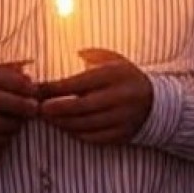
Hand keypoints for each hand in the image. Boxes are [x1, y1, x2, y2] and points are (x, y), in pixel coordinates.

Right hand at [0, 62, 38, 160]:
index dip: (33, 90)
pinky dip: (1, 142)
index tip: (35, 93)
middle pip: (18, 110)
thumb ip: (6, 71)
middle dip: (28, 110)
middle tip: (28, 109)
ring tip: (7, 120)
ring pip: (10, 130)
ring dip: (15, 127)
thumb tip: (32, 74)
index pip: (18, 84)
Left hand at [36, 49, 153, 145]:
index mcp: (115, 75)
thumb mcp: (113, 59)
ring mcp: (123, 117)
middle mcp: (121, 97)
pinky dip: (76, 133)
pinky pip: (93, 137)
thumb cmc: (125, 77)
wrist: (155, 101)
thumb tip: (67, 55)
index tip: (37, 90)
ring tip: (49, 118)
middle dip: (55, 109)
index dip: (54, 88)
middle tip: (39, 108)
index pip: (78, 83)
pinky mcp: (123, 134)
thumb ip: (91, 55)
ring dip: (62, 123)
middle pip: (79, 107)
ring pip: (84, 125)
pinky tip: (67, 127)